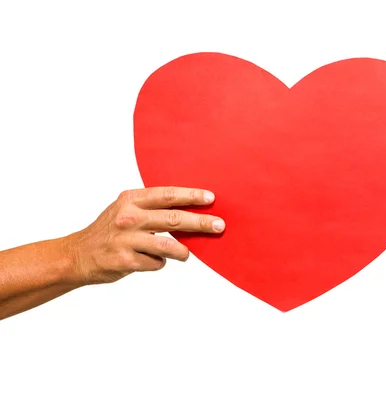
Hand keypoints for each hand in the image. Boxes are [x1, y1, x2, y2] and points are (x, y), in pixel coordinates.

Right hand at [67, 187, 224, 284]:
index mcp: (131, 200)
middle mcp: (128, 217)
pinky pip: (156, 263)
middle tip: (219, 226)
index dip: (191, 196)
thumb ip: (152, 207)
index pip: (168, 195)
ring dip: (183, 251)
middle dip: (200, 222)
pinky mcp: (125, 261)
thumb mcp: (126, 209)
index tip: (211, 198)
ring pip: (168, 245)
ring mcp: (126, 239)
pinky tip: (150, 261)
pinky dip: (158, 263)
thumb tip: (191, 209)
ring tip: (186, 254)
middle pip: (174, 219)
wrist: (77, 255)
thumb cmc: (110, 230)